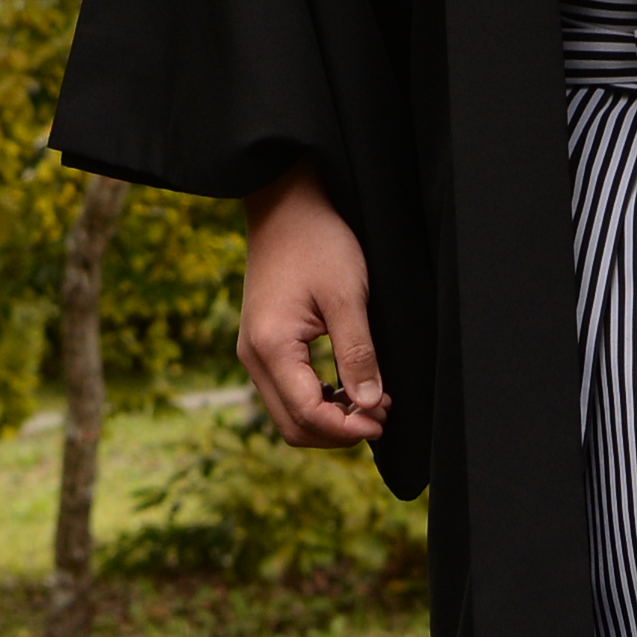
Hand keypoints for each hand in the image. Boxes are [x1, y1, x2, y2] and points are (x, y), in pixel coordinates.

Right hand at [238, 161, 386, 446]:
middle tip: (381, 415)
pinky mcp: (262, 344)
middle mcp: (253, 356)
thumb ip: (357, 354)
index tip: (383, 420)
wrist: (287, 204)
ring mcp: (253, 351)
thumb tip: (370, 404)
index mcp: (271, 346)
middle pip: (293, 425)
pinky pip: (286, 391)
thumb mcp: (347, 296)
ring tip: (371, 403)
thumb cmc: (319, 241)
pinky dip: (316, 401)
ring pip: (288, 413)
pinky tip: (347, 387)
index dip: (347, 429)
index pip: (307, 414)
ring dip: (329, 418)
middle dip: (338, 432)